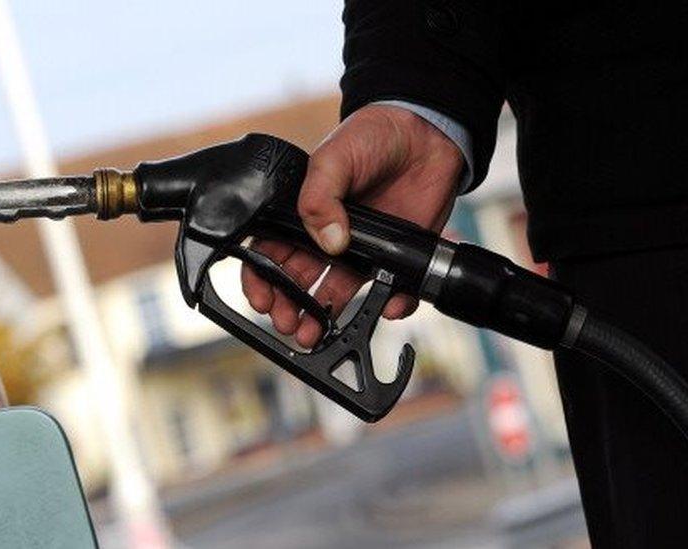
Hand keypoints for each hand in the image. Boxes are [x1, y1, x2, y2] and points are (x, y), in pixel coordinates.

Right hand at [241, 104, 464, 346]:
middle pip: (297, 283)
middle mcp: (326, 236)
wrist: (426, 133)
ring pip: (335, 295)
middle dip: (288, 307)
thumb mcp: (334, 157)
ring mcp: (359, 250)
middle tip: (289, 323)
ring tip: (316, 333)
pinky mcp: (393, 256)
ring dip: (324, 318)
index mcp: (301, 213)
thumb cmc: (372, 135)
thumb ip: (319, 197)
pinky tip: (386, 306)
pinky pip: (389, 290)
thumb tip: (328, 241)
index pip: (269, 252)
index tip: (262, 298)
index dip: (260, 278)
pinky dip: (390, 304)